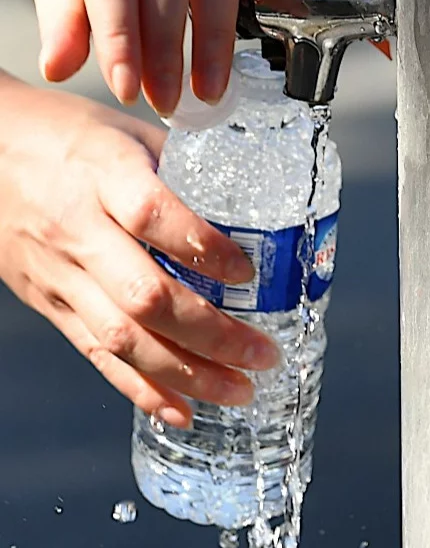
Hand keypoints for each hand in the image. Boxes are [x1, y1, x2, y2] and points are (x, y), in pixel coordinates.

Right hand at [0, 75, 279, 427]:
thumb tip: (260, 207)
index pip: (154, 216)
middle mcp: (79, 230)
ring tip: (240, 391)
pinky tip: (183, 411)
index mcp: (104, 175)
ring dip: (187, 374)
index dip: (205, 249)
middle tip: (262, 354)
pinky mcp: (50, 304)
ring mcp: (61, 274)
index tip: (249, 272)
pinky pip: (96, 355)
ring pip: (123, 338)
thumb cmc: (65, 136)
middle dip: (212, 335)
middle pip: (144, 295)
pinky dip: (142, 390)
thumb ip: (188, 174)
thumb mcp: (128, 136)